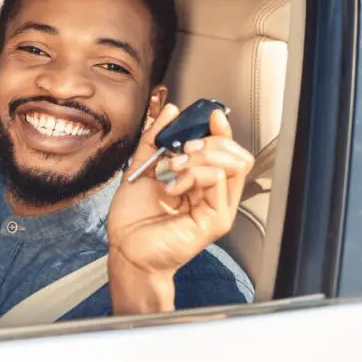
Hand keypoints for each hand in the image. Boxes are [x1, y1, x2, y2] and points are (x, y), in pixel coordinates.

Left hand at [106, 104, 253, 311]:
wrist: (126, 250)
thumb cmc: (133, 220)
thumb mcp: (141, 168)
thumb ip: (155, 139)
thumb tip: (170, 112)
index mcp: (200, 183)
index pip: (226, 151)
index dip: (221, 130)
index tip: (210, 115)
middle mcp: (213, 195)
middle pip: (235, 154)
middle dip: (208, 141)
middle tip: (181, 149)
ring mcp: (217, 208)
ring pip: (231, 163)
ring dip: (200, 156)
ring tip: (174, 168)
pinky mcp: (216, 220)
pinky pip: (218, 179)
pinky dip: (192, 174)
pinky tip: (172, 187)